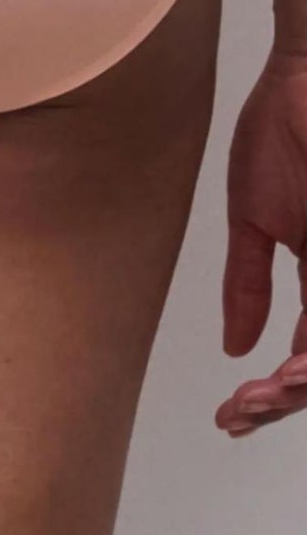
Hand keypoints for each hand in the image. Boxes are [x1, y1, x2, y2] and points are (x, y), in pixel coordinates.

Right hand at [217, 46, 306, 436]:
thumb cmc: (286, 122)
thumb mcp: (255, 216)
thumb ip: (247, 283)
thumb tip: (236, 345)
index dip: (275, 389)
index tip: (234, 411)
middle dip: (287, 396)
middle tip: (244, 411)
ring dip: (304, 379)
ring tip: (268, 393)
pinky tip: (295, 363)